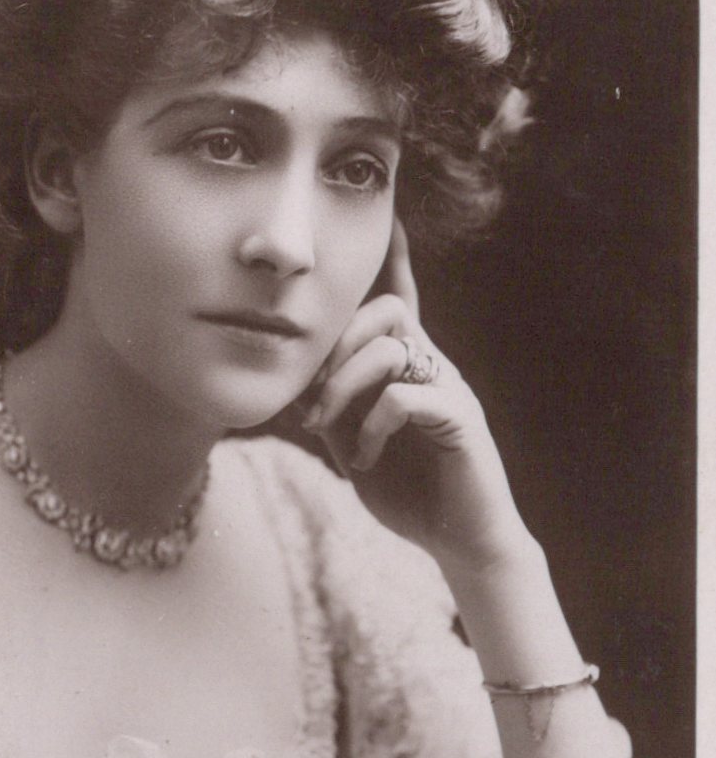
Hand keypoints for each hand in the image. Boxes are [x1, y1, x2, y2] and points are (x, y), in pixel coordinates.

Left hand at [302, 220, 532, 569]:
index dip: (396, 260)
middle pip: (384, 312)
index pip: (400, 301)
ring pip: (391, 346)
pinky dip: (372, 426)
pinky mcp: (460, 420)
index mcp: (408, 368)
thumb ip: (333, 408)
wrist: (461, 541)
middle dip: (334, 345)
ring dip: (343, 385)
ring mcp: (449, 389)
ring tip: (324, 427)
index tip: (389, 215)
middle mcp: (433, 367)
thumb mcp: (355, 444)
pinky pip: (404, 396)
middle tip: (309, 400)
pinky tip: (364, 459)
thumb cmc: (409, 491)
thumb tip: (297, 383)